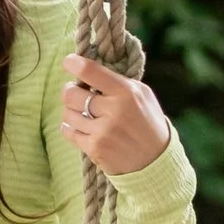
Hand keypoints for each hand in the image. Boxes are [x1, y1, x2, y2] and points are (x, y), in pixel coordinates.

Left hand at [61, 51, 171, 177]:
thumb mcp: (142, 94)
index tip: (68, 62)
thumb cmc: (147, 122)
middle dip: (69, 91)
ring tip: (82, 113)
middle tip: (74, 92)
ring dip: (71, 111)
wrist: (156, 160)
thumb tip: (87, 70)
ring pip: (67, 113)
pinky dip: (71, 127)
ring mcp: (102, 132)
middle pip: (71, 94)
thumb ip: (117, 81)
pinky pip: (68, 131)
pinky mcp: (94, 149)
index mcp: (126, 92)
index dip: (73, 63)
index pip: (90, 71)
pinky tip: (80, 126)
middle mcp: (113, 111)